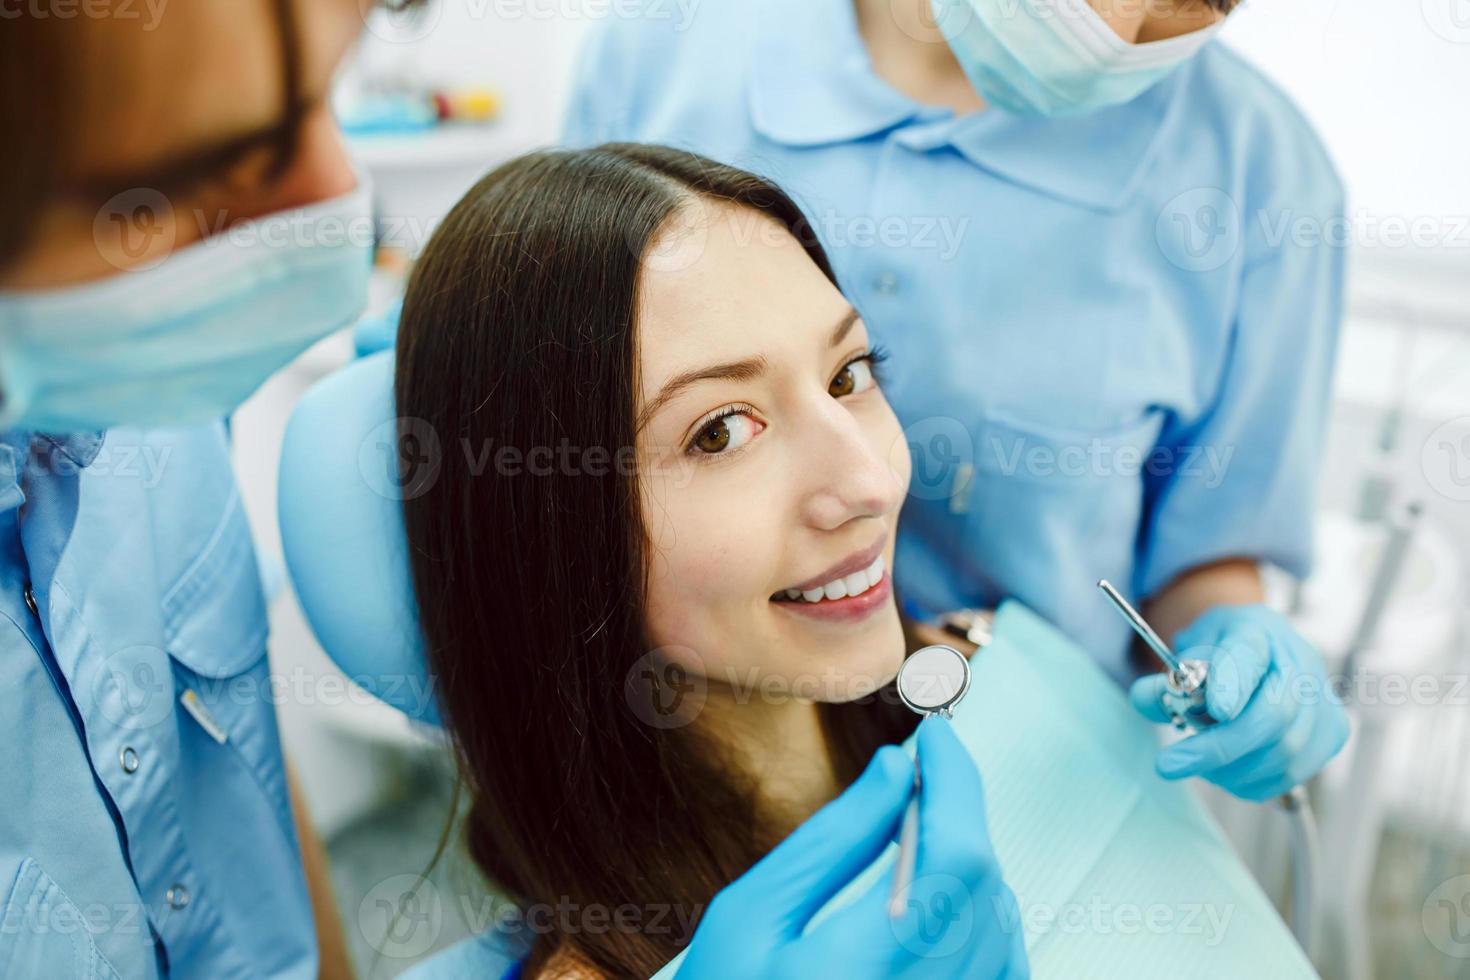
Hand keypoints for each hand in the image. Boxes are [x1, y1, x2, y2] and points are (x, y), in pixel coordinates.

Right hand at [679, 717, 1028, 978]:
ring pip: (1002, 925)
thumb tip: (895, 771)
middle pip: (985, 886)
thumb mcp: (750, 918)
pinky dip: (984, 920)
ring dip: (971, 866)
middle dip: (958, 816)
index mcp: (866, 970)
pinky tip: (936, 900)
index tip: (937, 736)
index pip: (957, 856)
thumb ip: (831, 842)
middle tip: (917, 777)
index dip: (957, 782)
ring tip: (914, 838)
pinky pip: (1002, 969)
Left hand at [1129, 604, 1348, 801]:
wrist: (1259, 651)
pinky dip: (1252, 782)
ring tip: (1198, 764)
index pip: (1248, 654)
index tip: (1214, 709)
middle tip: (1169, 765)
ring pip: (1285, 751)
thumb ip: (1165, 679)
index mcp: (1256, 631)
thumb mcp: (1184, 653)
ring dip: (1232, 769)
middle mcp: (1298, 661)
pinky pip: (1293, 773)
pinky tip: (1226, 772)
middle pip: (1273, 715)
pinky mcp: (1331, 734)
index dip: (1233, 684)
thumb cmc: (1220, 654)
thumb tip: (1145, 698)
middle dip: (1218, 748)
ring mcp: (1322, 699)